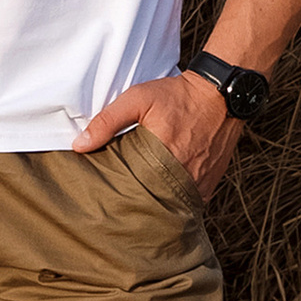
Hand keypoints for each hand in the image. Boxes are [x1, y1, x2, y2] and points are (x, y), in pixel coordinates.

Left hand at [73, 68, 237, 201]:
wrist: (221, 95)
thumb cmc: (177, 96)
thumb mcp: (138, 99)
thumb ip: (107, 121)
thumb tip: (79, 146)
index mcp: (163, 157)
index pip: (134, 189)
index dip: (119, 194)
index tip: (107, 195)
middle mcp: (184, 176)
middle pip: (152, 202)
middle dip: (136, 202)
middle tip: (119, 202)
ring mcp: (199, 183)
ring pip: (171, 205)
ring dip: (157, 202)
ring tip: (140, 199)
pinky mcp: (210, 185)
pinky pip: (188, 202)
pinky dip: (175, 200)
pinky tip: (163, 194)